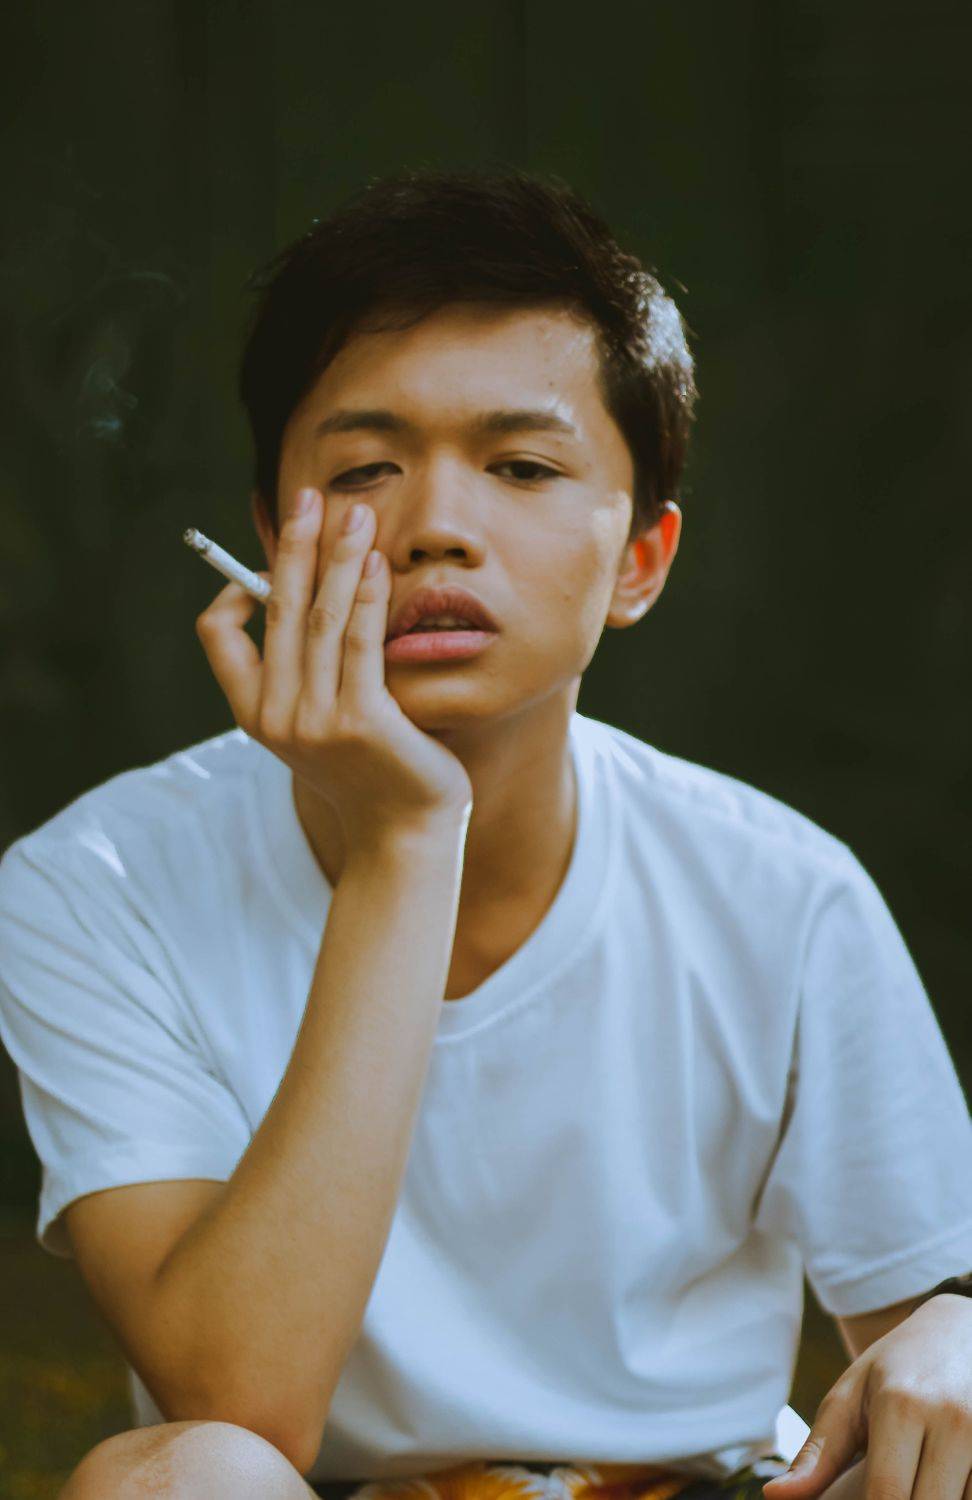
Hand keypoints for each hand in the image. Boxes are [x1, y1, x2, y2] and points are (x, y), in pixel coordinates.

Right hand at [195, 488, 473, 854]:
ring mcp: (316, 721)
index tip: (269, 556)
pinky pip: (360, 643)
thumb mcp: (323, 722)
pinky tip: (377, 563)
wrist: (404, 833)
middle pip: (276, 609)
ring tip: (354, 512)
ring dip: (336, 557)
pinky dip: (366, 596)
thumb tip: (312, 592)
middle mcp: (276, 715)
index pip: (217, 635)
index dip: (235, 588)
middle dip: (293, 545)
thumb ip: (309, 670)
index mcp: (254, 713)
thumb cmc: (371, 771)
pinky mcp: (361, 722)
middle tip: (308, 495)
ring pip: (320, 618)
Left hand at [763, 1295, 971, 1499]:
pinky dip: (957, 1496)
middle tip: (879, 1488)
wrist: (958, 1330)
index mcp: (901, 1405)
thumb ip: (817, 1455)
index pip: (886, 1495)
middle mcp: (951, 1420)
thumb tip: (774, 1497)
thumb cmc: (894, 1368)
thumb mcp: (849, 1398)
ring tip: (908, 1480)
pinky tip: (935, 1482)